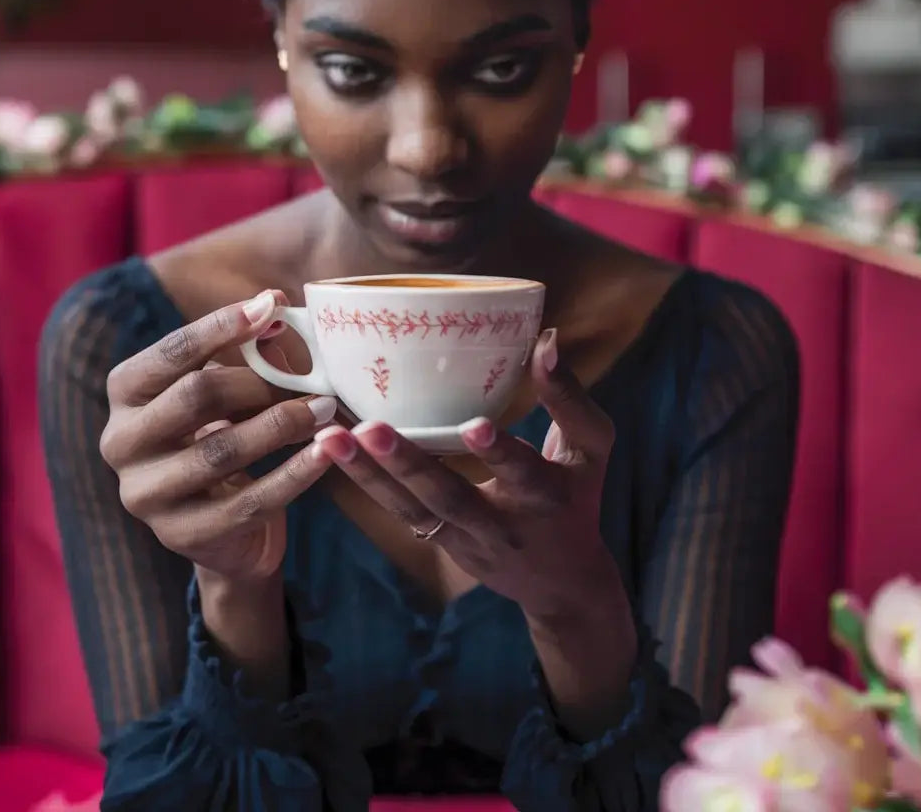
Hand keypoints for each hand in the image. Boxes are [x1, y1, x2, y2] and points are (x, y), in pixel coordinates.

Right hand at [100, 291, 337, 583]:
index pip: (172, 351)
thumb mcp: (226, 392)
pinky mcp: (181, 535)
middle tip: (318, 380)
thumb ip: (246, 353)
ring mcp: (145, 494)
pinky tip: (327, 453)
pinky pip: (248, 501)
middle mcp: (120, 441)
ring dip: (283, 424)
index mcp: (125, 392)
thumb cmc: (224, 435)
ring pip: (221, 450)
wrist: (225, 529)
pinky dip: (294, 474)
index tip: (272, 306)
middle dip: (262, 383)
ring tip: (329, 409)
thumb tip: (277, 304)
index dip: (221, 326)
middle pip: (195, 396)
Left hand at [312, 329, 624, 622]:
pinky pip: (399, 513)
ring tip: (330, 439)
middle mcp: (502, 524)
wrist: (563, 582)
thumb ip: (569, 397)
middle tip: (368, 429)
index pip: (524, 473)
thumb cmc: (578, 495)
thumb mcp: (590, 449)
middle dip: (407, 465)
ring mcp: (465, 539)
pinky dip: (365, 483)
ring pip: (412, 510)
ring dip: (368, 475)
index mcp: (546, 495)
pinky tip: (331, 452)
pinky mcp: (439, 543)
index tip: (474, 426)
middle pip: (450, 498)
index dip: (499, 453)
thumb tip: (546, 338)